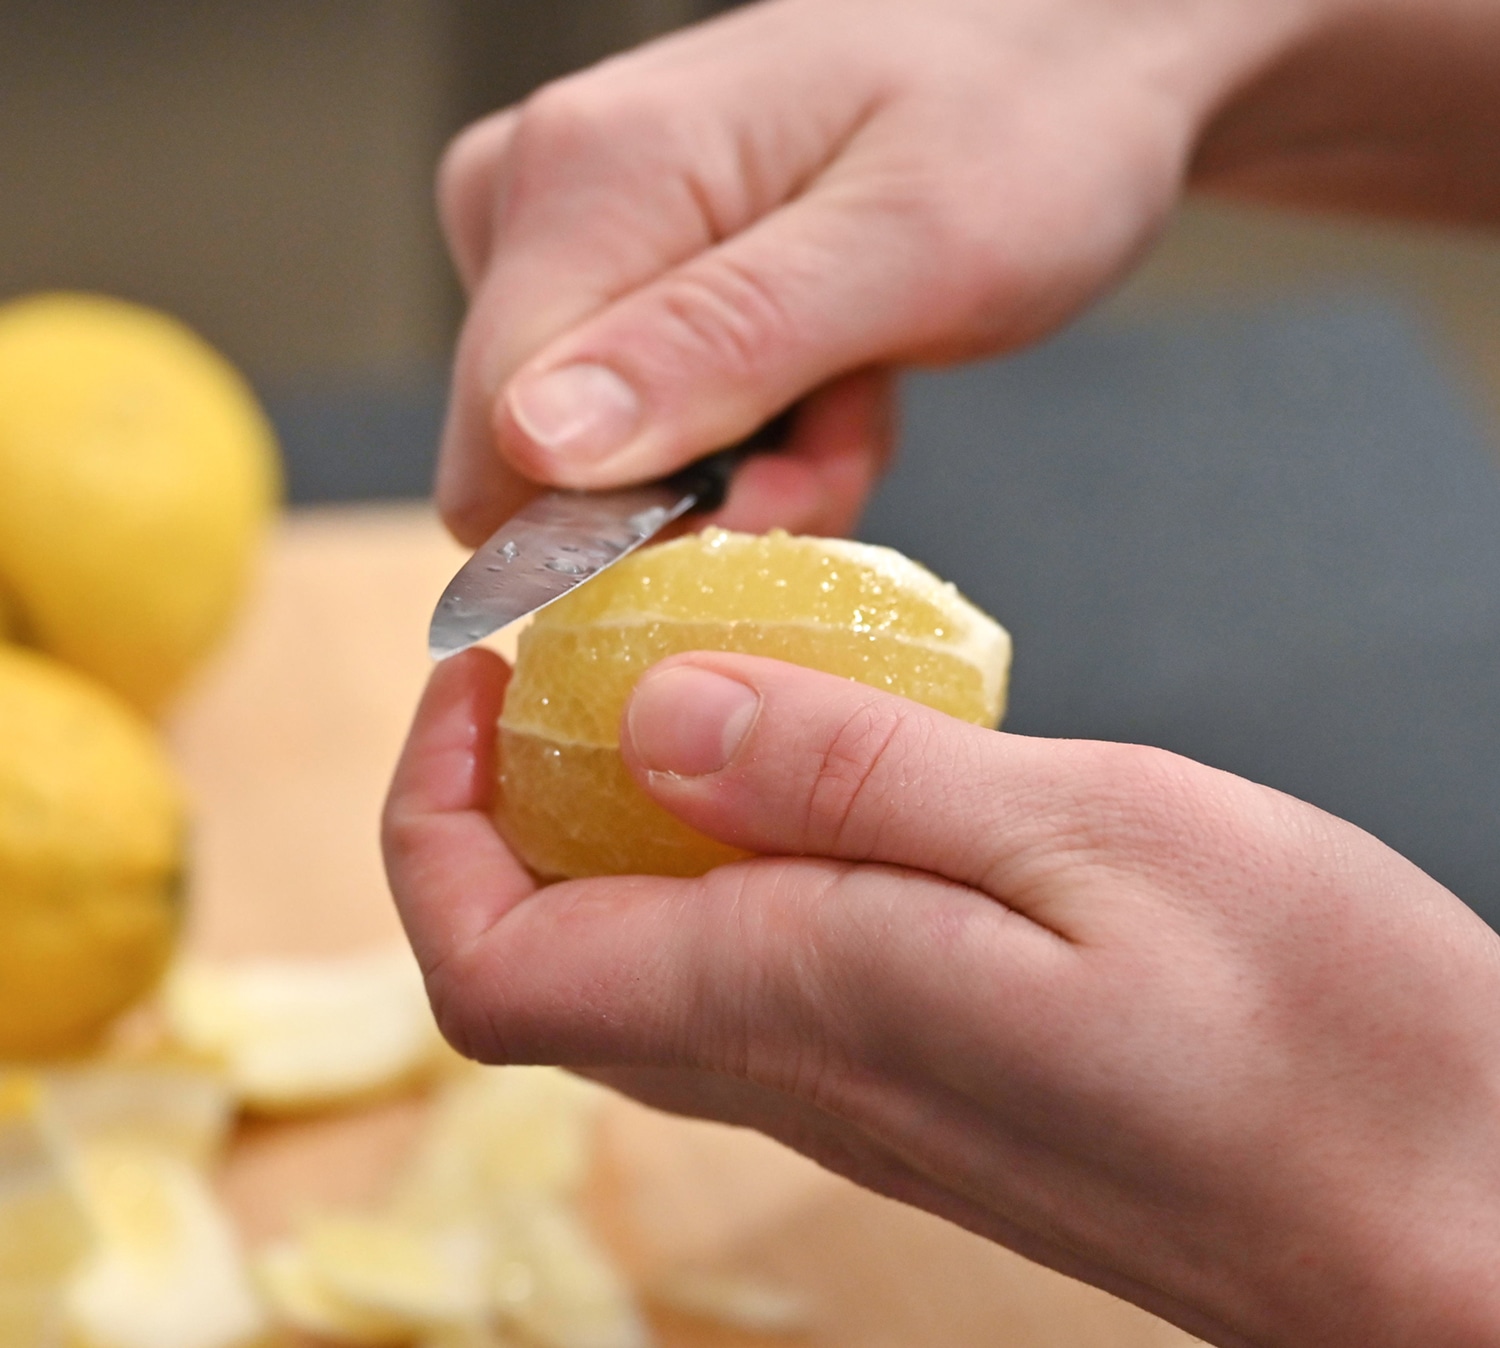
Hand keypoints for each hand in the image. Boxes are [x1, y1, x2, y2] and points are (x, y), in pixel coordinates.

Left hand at [385, 649, 1499, 1347]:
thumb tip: (658, 718)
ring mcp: (856, 1085)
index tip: (477, 682)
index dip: (431, 826)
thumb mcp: (1093, 841)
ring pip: (640, 963)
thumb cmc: (1318, 1040)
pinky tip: (822, 766)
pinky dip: (727, 854)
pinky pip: (751, 969)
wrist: (1442, 1222)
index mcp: (803, 1002)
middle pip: (545, 961)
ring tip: (687, 679)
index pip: (493, 966)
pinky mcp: (920, 1075)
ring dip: (614, 822)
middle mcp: (797, 1068)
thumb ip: (858, 781)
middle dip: (508, 803)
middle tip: (573, 657)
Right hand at [432, 0, 1319, 544]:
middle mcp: (537, 194)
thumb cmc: (1020, 125)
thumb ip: (721, 345)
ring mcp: (569, 233)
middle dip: (706, 496)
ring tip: (858, 389)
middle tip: (845, 439)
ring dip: (750, 469)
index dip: (633, 524)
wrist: (1061, 50)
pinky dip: (755, 436)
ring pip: (601, 461)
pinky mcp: (612, 273)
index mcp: (587, 174)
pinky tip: (835, 376)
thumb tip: (534, 447)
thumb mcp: (905, 251)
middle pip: (547, 463)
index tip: (783, 500)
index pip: (503, 444)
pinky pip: (640, 423)